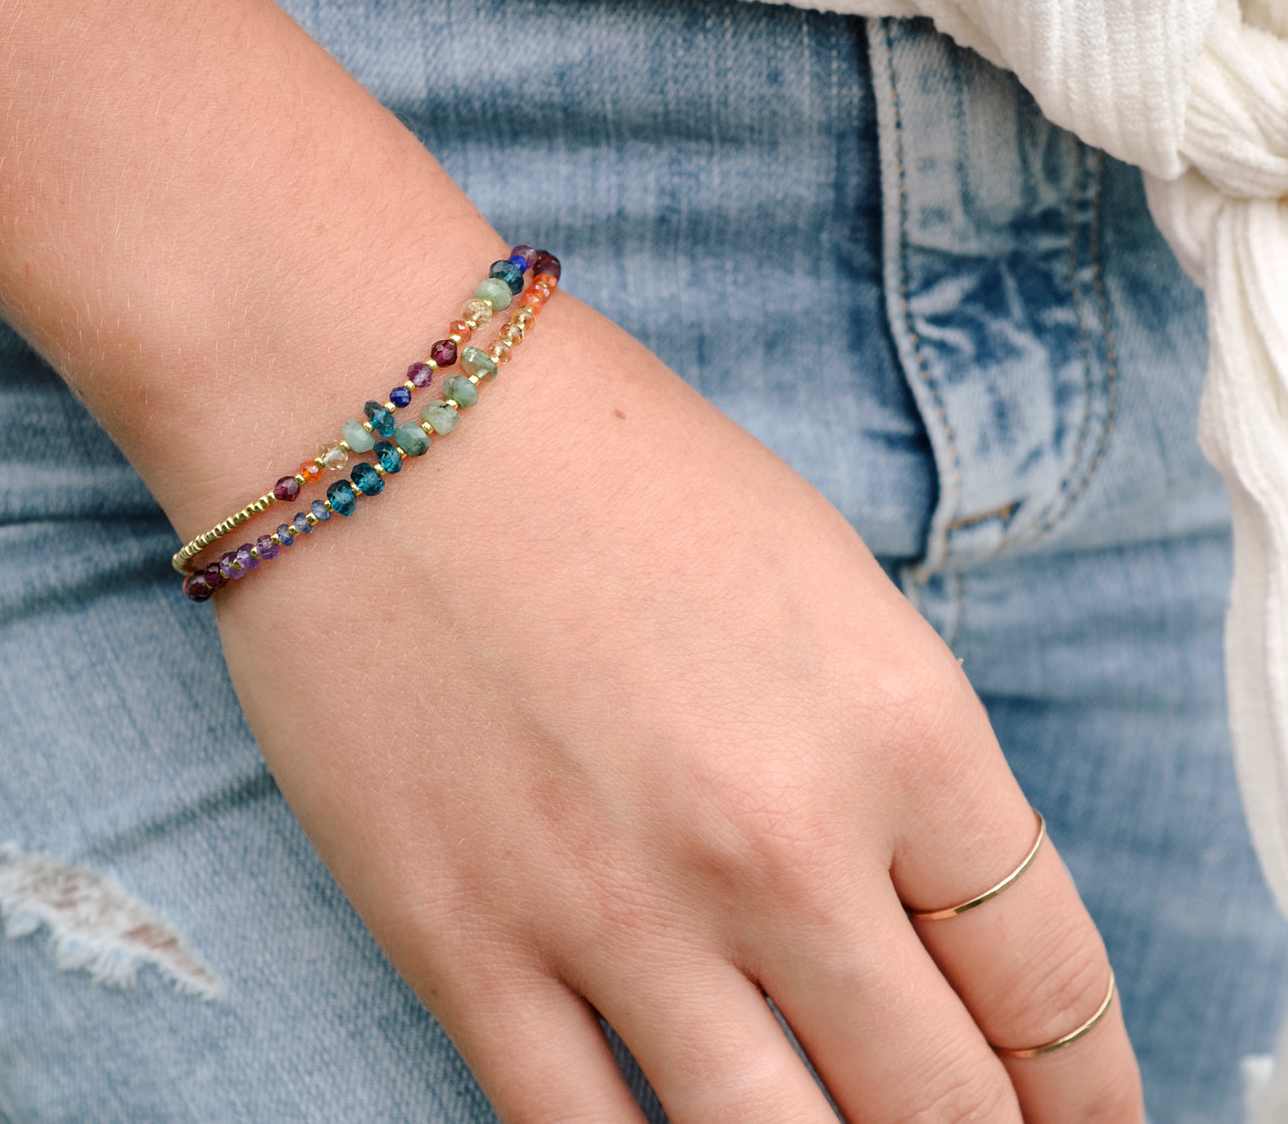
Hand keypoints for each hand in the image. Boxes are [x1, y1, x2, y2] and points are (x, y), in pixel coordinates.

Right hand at [215, 293, 1142, 1122]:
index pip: (1049, 983)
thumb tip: (924, 918)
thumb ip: (893, 765)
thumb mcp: (819, 582)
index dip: (1086, 1090)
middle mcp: (777, 844)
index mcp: (897, 728)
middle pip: (942, 1111)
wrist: (373, 405)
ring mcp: (613, 911)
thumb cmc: (598, 458)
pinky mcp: (460, 943)